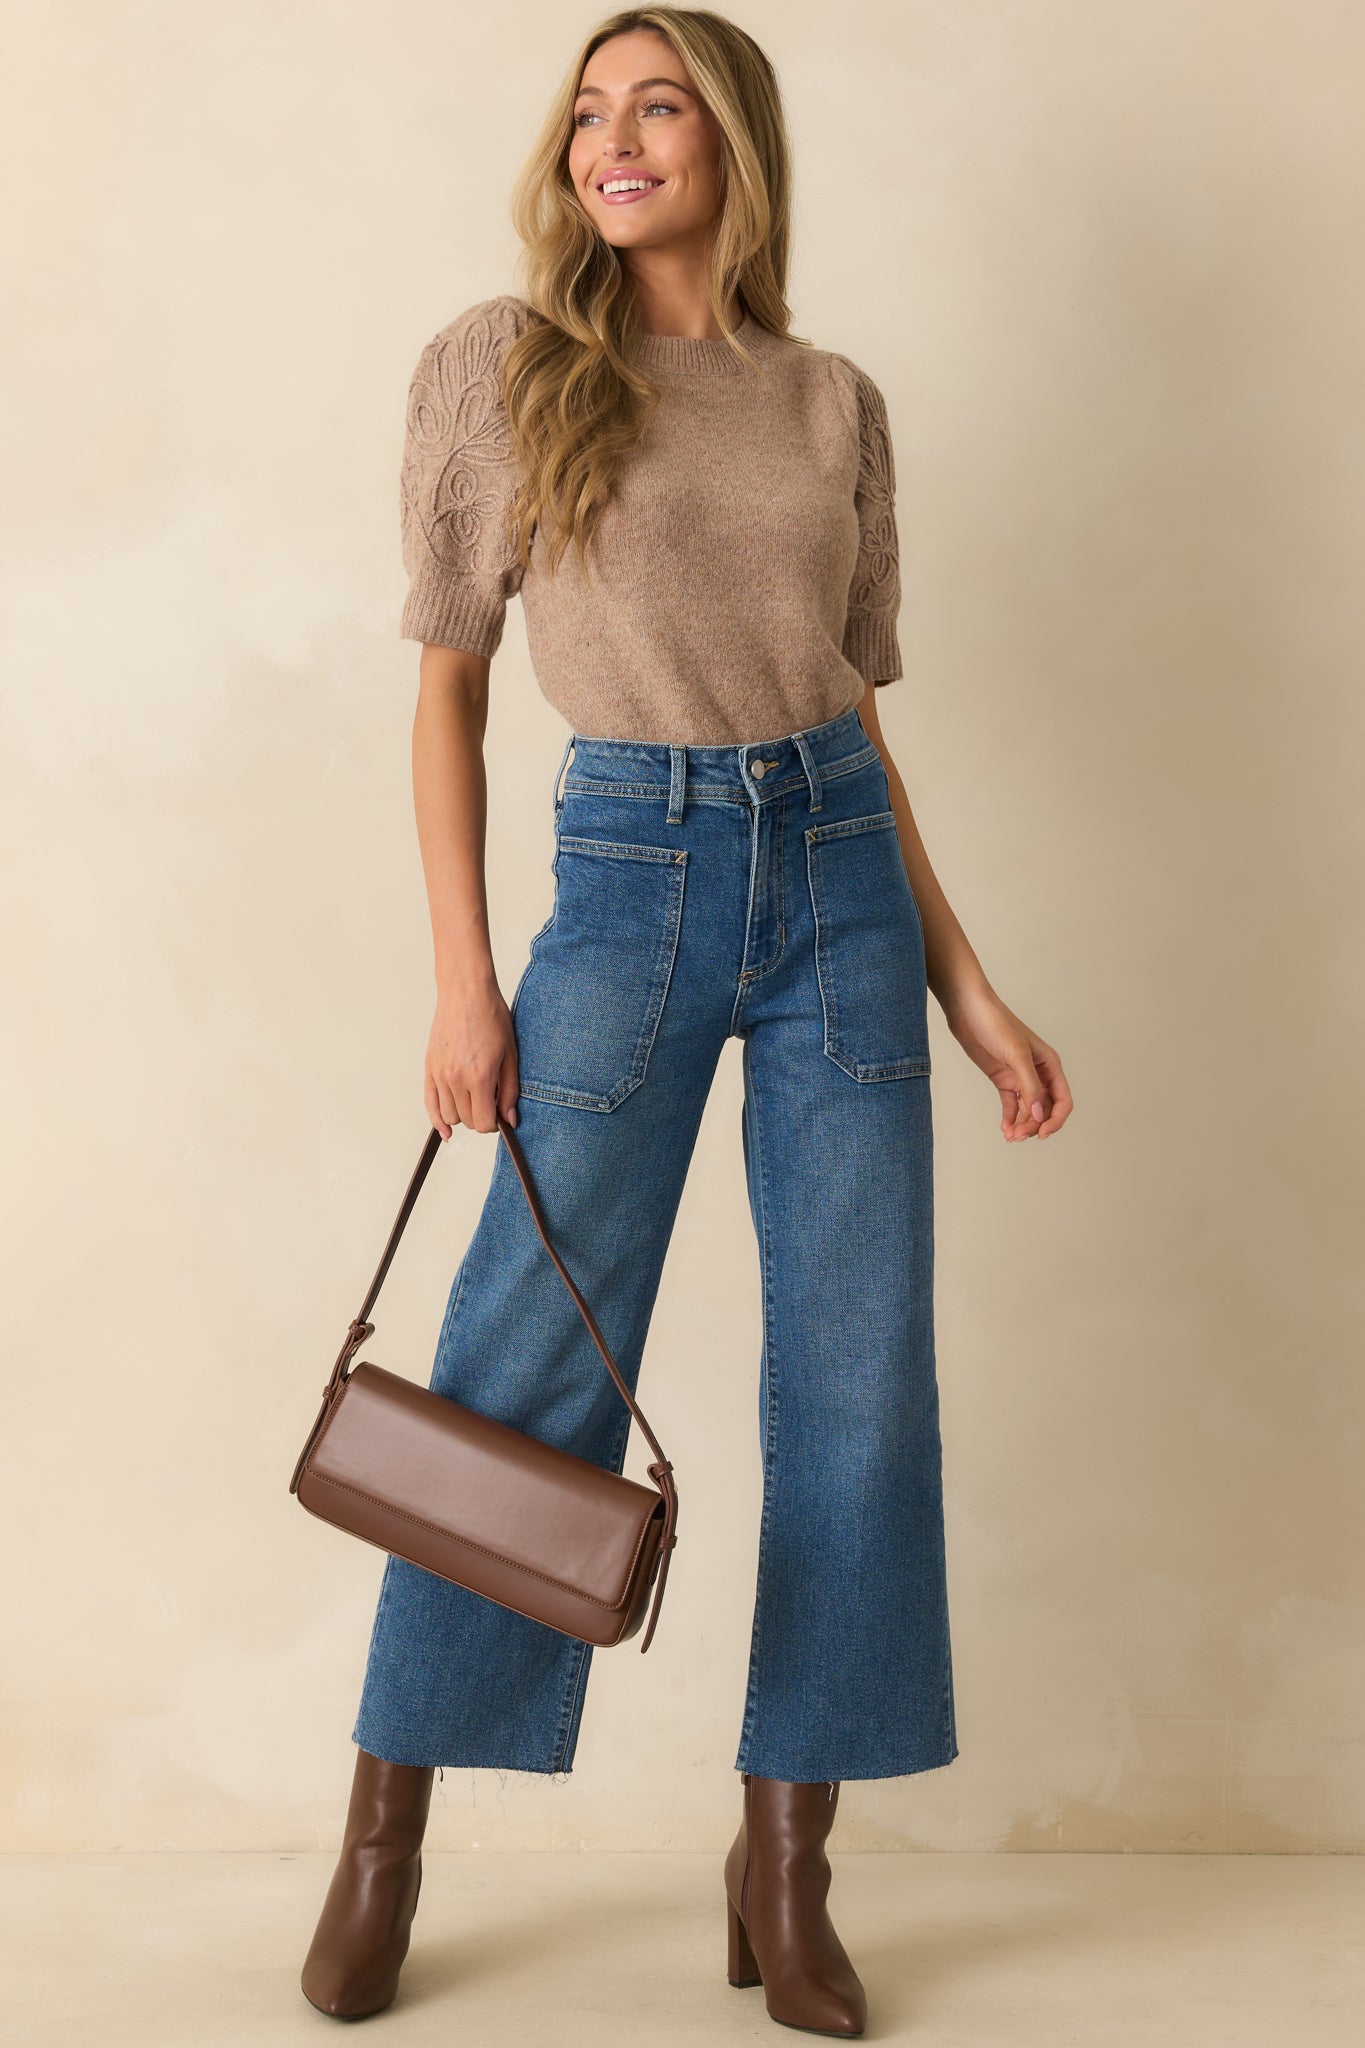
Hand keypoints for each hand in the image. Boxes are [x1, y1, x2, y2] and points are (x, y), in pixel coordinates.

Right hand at [424, 967, 520, 1137]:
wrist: (465, 993)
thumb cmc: (491, 1017)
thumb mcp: (510, 1055)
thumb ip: (510, 1091)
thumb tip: (509, 1119)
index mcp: (479, 1077)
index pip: (484, 1122)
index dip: (495, 1124)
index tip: (500, 1116)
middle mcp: (455, 1079)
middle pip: (467, 1121)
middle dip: (481, 1118)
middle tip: (490, 1103)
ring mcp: (439, 1074)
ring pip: (448, 1116)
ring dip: (462, 1116)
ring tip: (473, 1101)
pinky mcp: (429, 1068)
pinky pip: (429, 1104)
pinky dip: (437, 1120)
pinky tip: (445, 1130)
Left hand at [943, 984, 1072, 1142]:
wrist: (968, 1011)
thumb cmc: (996, 1024)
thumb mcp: (1016, 1055)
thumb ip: (1030, 1086)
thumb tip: (1040, 1116)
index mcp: (1050, 1065)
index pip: (1062, 1100)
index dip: (1055, 1120)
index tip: (1041, 1134)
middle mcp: (1038, 1073)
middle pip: (1045, 1109)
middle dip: (1034, 1125)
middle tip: (1017, 1136)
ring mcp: (1019, 1077)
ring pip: (1029, 1110)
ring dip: (1022, 1125)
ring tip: (1010, 1136)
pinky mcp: (1002, 1079)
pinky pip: (1011, 1105)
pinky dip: (1010, 1118)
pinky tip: (1005, 1128)